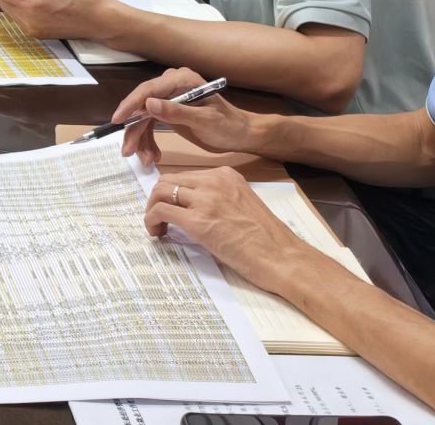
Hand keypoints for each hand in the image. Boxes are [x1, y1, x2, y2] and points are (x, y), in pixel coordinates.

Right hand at [114, 67, 261, 165]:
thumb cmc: (228, 126)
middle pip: (142, 106)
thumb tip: (148, 104)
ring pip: (144, 118)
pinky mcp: (168, 111)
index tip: (118, 120)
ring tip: (147, 160)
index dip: (131, 104)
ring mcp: (169, 98)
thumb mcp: (204, 120)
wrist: (241, 134)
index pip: (149, 90)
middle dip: (135, 131)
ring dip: (142, 140)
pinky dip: (149, 141)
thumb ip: (176, 112)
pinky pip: (150, 124)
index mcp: (181, 81)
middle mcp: (172, 85)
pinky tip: (153, 155)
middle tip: (129, 152)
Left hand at [143, 166, 310, 290]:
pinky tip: (157, 233)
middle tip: (159, 218)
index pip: (185, 176)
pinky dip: (151, 221)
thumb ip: (218, 200)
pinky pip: (161, 211)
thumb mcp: (242, 205)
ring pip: (160, 192)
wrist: (283, 257)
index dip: (172, 193)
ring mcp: (206, 199)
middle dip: (157, 198)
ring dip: (152, 209)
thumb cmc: (267, 240)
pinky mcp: (198, 221)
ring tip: (157, 227)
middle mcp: (214, 181)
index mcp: (226, 176)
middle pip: (168, 180)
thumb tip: (192, 208)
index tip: (169, 207)